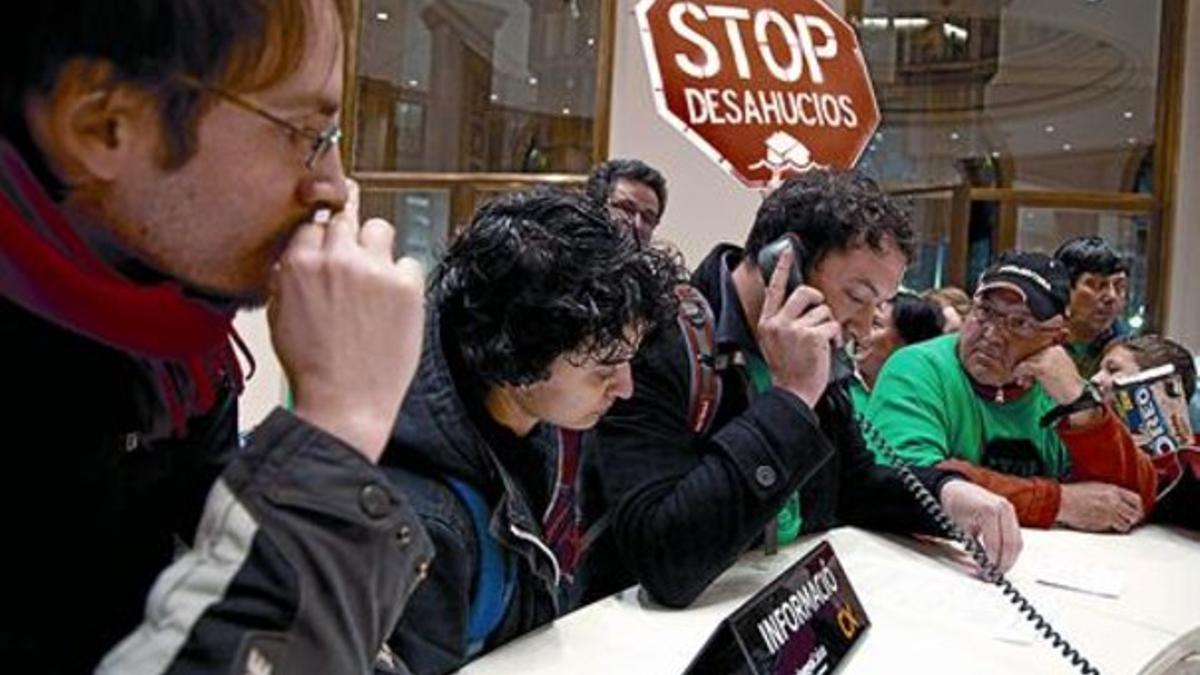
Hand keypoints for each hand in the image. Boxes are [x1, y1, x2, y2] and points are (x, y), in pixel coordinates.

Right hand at [269, 180, 425, 462]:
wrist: (345, 403)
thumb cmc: (312, 368)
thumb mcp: (279, 315)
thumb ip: (289, 277)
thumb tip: (300, 255)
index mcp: (299, 263)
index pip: (313, 223)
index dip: (323, 238)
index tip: (331, 246)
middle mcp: (337, 259)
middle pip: (346, 219)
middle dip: (349, 238)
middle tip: (355, 261)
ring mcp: (374, 269)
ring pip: (380, 228)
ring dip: (378, 247)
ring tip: (377, 278)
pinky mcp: (406, 285)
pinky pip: (410, 262)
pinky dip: (405, 279)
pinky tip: (395, 304)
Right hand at [757, 246, 840, 407]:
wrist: (792, 392)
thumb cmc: (787, 370)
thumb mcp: (775, 342)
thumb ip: (783, 322)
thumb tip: (803, 306)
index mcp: (767, 322)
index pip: (775, 289)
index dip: (782, 268)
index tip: (788, 252)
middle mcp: (778, 323)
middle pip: (805, 293)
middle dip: (818, 301)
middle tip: (819, 316)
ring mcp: (794, 329)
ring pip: (823, 311)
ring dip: (827, 325)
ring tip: (820, 343)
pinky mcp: (812, 336)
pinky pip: (833, 326)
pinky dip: (835, 337)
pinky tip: (827, 349)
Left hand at [939, 479, 1021, 574]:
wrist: (956, 490)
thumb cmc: (955, 506)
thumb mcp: (961, 528)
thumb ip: (974, 547)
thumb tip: (984, 567)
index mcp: (990, 510)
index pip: (996, 543)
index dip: (992, 561)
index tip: (987, 573)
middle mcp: (1004, 509)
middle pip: (1012, 544)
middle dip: (1004, 563)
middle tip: (994, 575)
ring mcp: (1010, 511)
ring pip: (1017, 542)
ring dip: (1009, 559)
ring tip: (997, 570)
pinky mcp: (1011, 516)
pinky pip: (1015, 537)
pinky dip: (1010, 551)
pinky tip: (1002, 559)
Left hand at [1012, 345, 1083, 403]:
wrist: (1076, 396)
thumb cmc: (1067, 385)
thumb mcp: (1058, 368)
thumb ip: (1045, 364)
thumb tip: (1029, 366)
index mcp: (1057, 349)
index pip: (1037, 352)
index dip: (1031, 362)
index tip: (1028, 372)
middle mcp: (1052, 350)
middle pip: (1031, 356)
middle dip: (1026, 369)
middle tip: (1024, 380)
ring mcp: (1047, 358)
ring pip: (1026, 361)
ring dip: (1022, 373)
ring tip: (1023, 383)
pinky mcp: (1041, 367)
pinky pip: (1023, 367)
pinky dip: (1018, 373)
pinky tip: (1019, 381)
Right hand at [1056, 482, 1142, 531]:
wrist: (1062, 501)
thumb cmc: (1074, 494)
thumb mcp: (1096, 487)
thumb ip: (1111, 494)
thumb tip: (1120, 501)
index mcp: (1113, 490)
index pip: (1136, 500)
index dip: (1138, 507)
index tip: (1136, 510)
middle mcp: (1114, 502)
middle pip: (1135, 514)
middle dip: (1132, 518)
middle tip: (1128, 520)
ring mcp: (1109, 513)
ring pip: (1126, 524)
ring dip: (1122, 525)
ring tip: (1115, 523)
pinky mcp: (1102, 524)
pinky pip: (1114, 529)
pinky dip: (1112, 528)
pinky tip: (1104, 524)